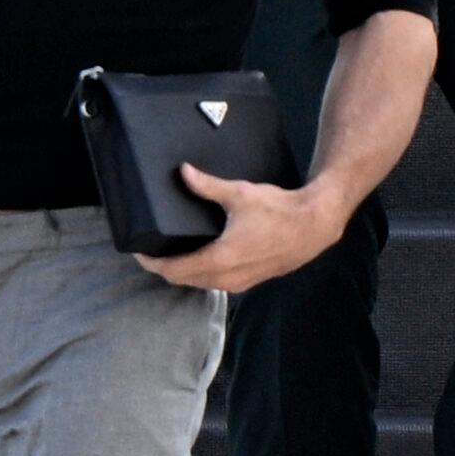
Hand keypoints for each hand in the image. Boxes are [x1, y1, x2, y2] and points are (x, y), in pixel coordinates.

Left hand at [136, 166, 347, 293]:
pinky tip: (198, 257)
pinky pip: (216, 282)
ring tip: (171, 252)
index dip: (152, 262)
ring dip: (183, 272)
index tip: (140, 251)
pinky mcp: (250, 281)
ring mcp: (240, 283)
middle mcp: (227, 278)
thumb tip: (183, 172)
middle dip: (165, 267)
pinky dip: (201, 273)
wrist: (314, 226)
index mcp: (220, 259)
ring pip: (200, 283)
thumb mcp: (239, 194)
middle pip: (183, 280)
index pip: (174, 270)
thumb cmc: (279, 210)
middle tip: (152, 249)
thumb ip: (207, 185)